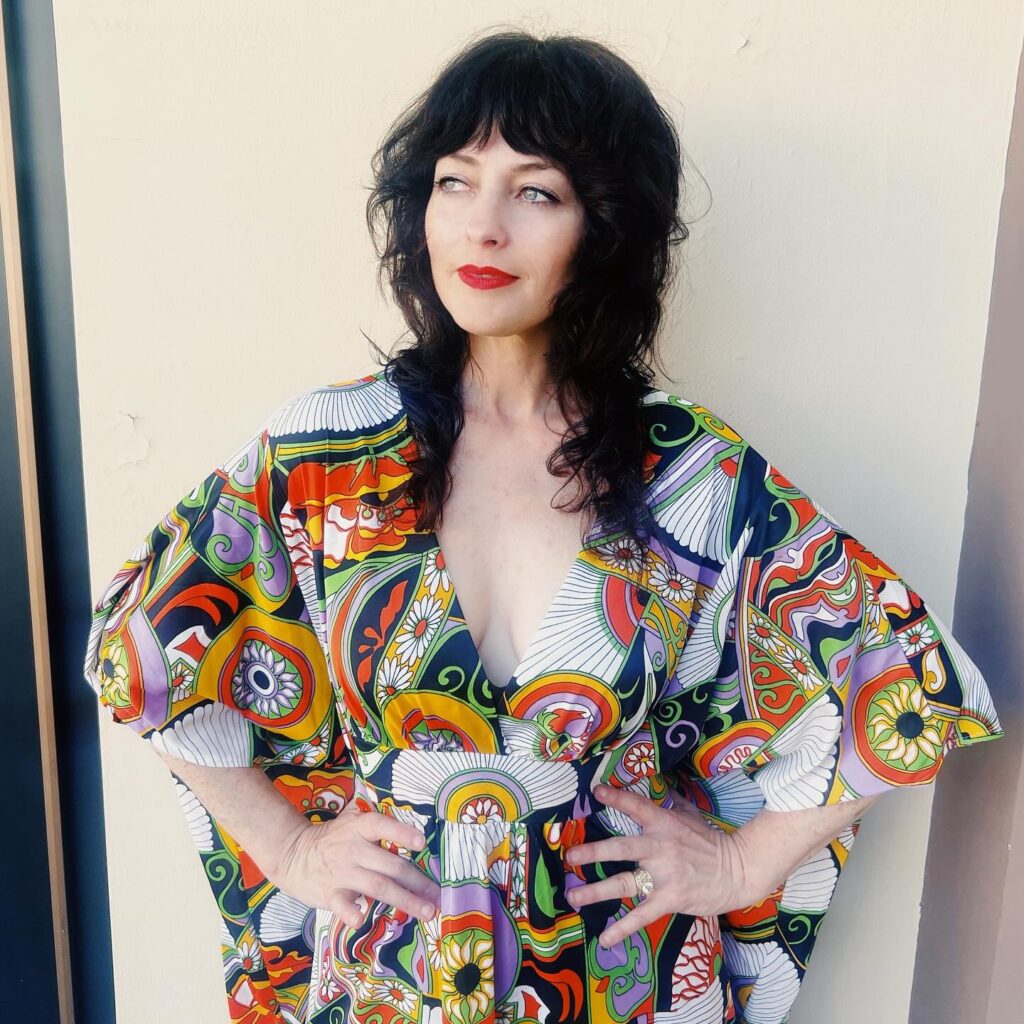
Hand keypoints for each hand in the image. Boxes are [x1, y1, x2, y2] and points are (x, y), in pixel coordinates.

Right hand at [273, 799, 440, 927]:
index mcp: (360, 828)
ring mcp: (342, 872)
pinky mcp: (330, 894)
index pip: (383, 826)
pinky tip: (361, 919)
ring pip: (379, 887)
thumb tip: (411, 822)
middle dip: (418, 881)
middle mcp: (353, 849)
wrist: (293, 854)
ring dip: (405, 900)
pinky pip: (342, 905)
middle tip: (437, 895)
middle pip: (391, 866)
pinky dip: (351, 912)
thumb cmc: (332, 838)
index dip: (402, 833)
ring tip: (425, 912)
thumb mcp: (351, 820)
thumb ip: (377, 820)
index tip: (422, 843)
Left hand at [564, 782, 755, 947]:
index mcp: (664, 823)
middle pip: (620, 848)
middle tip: (570, 857)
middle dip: (593, 852)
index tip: (595, 792)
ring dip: (595, 891)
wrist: (739, 870)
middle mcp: (660, 847)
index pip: (636, 806)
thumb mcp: (691, 815)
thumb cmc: (711, 842)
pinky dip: (622, 928)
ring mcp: (664, 875)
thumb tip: (663, 783)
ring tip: (572, 896)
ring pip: (623, 883)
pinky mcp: (670, 899)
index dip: (615, 797)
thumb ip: (673, 802)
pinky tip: (604, 939)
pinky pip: (642, 916)